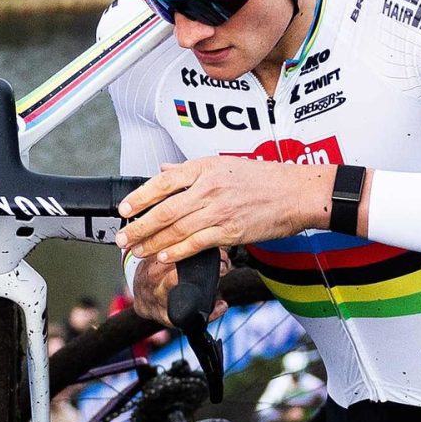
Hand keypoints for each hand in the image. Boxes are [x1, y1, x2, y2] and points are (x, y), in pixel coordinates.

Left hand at [117, 156, 334, 264]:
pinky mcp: (231, 232)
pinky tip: (163, 257)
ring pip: (177, 230)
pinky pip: (197, 244)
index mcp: (205, 168)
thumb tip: (164, 171)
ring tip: (137, 251)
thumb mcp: (225, 164)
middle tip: (123, 237)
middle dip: (140, 226)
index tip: (124, 208)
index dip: (140, 197)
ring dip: (153, 243)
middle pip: (165, 210)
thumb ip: (191, 171)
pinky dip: (178, 252)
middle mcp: (209, 188)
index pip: (163, 182)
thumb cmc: (266, 179)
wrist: (297, 193)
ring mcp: (220, 211)